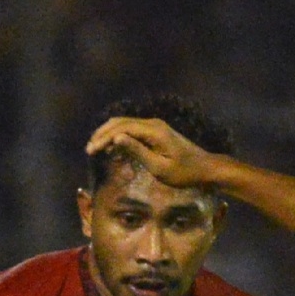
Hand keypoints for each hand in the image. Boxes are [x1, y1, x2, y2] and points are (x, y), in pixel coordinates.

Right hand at [86, 116, 226, 190]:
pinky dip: (119, 136)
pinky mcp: (156, 132)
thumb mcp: (159, 167)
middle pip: (120, 122)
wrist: (205, 168)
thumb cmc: (184, 173)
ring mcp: (154, 126)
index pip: (121, 129)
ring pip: (125, 124)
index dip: (103, 138)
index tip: (90, 151)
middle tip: (89, 149)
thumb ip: (137, 151)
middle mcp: (153, 124)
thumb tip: (116, 138)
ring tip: (96, 148)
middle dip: (102, 134)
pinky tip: (111, 148)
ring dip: (109, 134)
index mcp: (153, 131)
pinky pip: (132, 130)